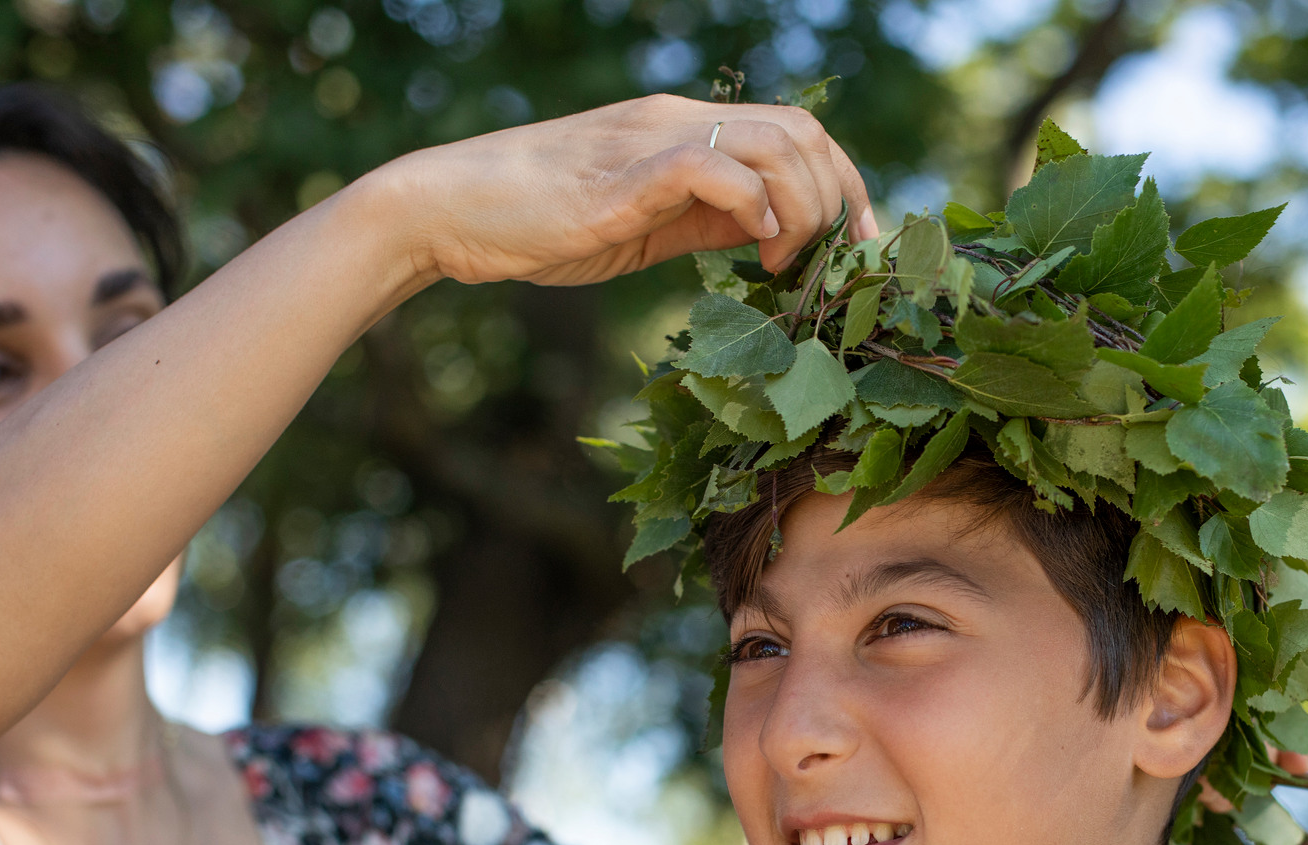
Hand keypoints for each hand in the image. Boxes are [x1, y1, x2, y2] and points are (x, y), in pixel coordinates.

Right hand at [382, 94, 876, 287]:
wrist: (449, 211)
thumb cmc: (539, 224)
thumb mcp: (645, 223)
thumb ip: (705, 219)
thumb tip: (770, 235)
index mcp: (686, 128)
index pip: (796, 133)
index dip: (845, 186)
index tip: (858, 248)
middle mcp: (677, 119)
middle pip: (802, 131)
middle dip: (840, 198)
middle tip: (832, 262)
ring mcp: (652, 141)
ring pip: (773, 143)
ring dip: (804, 206)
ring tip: (787, 262)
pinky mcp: (626, 175)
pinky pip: (715, 168)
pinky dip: (755, 207)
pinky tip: (756, 250)